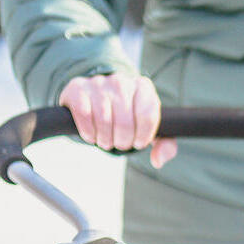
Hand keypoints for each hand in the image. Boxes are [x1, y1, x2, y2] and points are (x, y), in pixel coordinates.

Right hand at [59, 72, 175, 167]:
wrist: (97, 99)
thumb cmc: (129, 118)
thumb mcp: (150, 129)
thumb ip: (165, 145)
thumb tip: (157, 161)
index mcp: (143, 88)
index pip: (148, 115)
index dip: (142, 136)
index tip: (137, 142)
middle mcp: (121, 82)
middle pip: (125, 122)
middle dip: (123, 141)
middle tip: (120, 143)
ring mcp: (99, 83)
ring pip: (104, 120)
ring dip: (105, 139)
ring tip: (106, 141)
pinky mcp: (78, 88)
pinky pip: (85, 116)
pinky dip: (89, 133)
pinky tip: (92, 135)